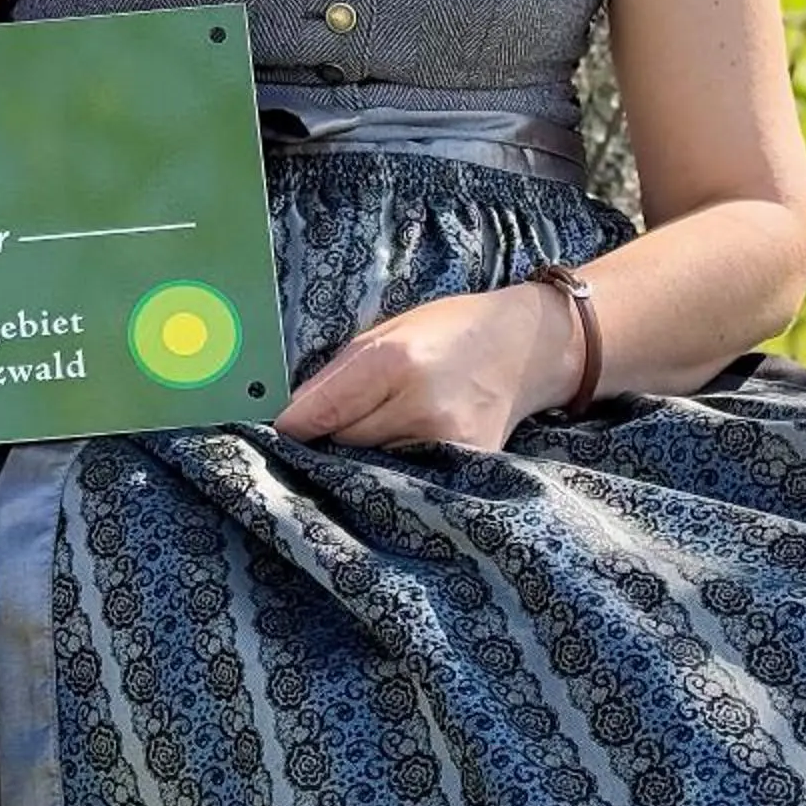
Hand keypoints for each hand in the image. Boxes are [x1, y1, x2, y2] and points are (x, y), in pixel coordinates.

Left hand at [273, 284, 567, 452]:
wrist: (525, 348)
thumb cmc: (448, 330)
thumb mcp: (386, 330)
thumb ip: (338, 373)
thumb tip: (293, 413)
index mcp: (393, 361)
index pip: (323, 411)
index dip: (295, 426)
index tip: (280, 432)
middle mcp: (419, 405)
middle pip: (344, 442)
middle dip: (333, 435)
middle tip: (343, 421)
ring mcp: (446, 440)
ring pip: (374, 462)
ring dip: (366, 453)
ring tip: (387, 424)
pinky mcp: (467, 464)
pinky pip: (409, 475)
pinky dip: (399, 465)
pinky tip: (408, 443)